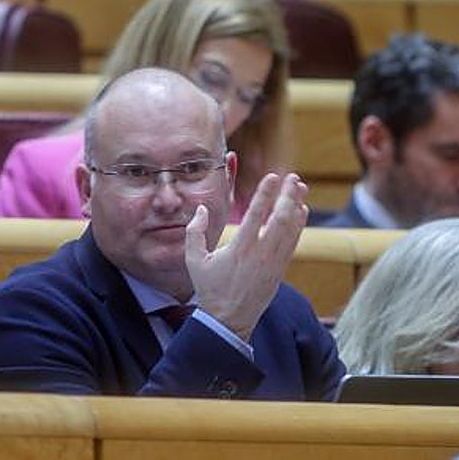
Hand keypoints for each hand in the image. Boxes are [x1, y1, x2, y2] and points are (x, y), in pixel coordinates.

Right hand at [185, 172, 307, 340]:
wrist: (229, 319)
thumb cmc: (209, 288)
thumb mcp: (194, 259)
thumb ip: (195, 232)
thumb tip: (202, 209)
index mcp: (240, 248)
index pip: (257, 214)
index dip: (265, 193)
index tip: (272, 176)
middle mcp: (261, 253)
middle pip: (280, 218)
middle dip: (288, 196)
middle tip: (293, 178)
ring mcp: (273, 262)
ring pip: (291, 229)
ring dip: (296, 206)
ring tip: (300, 188)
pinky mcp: (280, 270)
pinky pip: (293, 242)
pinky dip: (299, 225)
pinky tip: (301, 212)